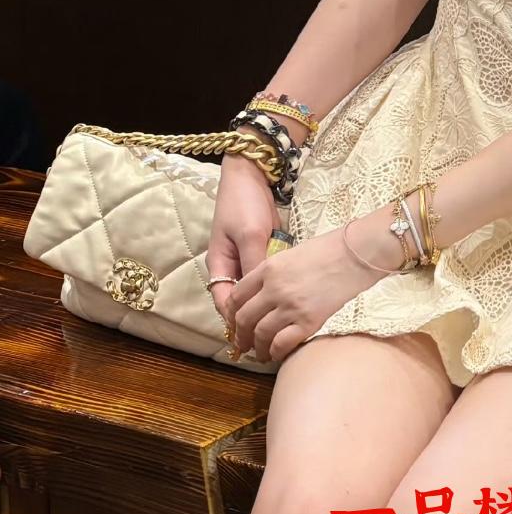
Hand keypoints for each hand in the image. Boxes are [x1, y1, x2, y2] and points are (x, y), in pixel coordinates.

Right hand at [206, 153, 278, 337]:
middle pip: (240, 301)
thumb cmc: (245, 204)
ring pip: (255, 290)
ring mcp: (247, 258)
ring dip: (265, 303)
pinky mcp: (263, 251)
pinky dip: (275, 286)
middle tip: (272, 336)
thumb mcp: (250, 235)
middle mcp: (232, 266)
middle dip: (252, 318)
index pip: (225, 302)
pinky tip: (290, 297)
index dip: (237, 321)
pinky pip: (267, 276)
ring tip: (283, 322)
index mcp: (219, 264)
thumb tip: (264, 296)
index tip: (254, 338)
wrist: (253, 175)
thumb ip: (255, 265)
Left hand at [226, 223, 384, 363]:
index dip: (231, 313)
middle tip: (243, 343)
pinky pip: (282, 344)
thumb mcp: (292, 253)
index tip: (235, 322)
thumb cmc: (330, 249)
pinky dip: (275, 352)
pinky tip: (277, 353)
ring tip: (260, 353)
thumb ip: (274, 273)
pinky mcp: (308, 321)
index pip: (236, 296)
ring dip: (257, 348)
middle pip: (244, 318)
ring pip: (260, 335)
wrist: (357, 253)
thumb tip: (263, 294)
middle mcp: (274, 288)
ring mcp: (291, 306)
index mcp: (269, 268)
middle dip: (240, 335)